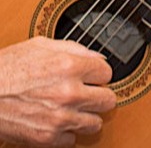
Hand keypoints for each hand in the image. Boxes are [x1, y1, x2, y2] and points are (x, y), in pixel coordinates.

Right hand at [0, 36, 116, 145]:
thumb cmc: (8, 67)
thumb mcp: (41, 45)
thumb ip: (74, 49)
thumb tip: (96, 56)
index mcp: (69, 66)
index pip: (107, 73)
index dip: (98, 73)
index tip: (92, 76)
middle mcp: (69, 92)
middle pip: (108, 100)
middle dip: (99, 95)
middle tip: (89, 93)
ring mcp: (60, 118)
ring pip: (95, 123)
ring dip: (87, 115)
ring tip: (74, 108)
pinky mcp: (48, 139)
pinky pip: (72, 140)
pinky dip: (66, 132)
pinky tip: (57, 120)